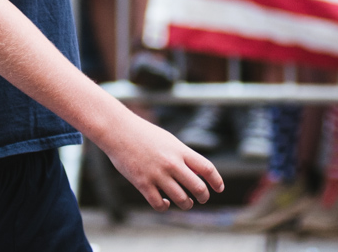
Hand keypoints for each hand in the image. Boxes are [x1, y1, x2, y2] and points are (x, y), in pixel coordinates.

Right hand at [99, 110, 222, 210]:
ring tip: (185, 202)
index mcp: (180, 150)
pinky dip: (164, 207)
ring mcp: (157, 174)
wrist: (118, 130)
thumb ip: (182, 155)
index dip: (216, 181)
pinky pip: (159, 204)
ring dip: (186, 204)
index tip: (219, 189)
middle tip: (202, 199)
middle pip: (198, 188)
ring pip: (181, 199)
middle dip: (203, 197)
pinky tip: (164, 203)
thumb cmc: (143, 134)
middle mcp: (172, 163)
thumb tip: (197, 172)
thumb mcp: (168, 140)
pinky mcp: (143, 183)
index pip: (207, 168)